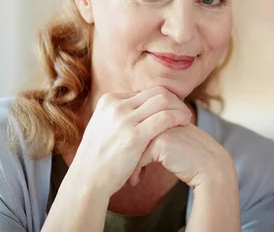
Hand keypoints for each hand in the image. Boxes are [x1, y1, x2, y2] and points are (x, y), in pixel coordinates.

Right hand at [71, 86, 191, 196]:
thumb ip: (121, 114)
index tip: (173, 109)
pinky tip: (185, 123)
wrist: (87, 181)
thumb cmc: (99, 158)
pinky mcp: (134, 136)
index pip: (145, 91)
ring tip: (187, 118)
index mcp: (109, 101)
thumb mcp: (104, 126)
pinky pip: (165, 117)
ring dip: (180, 108)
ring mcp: (124, 120)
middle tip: (184, 111)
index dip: (163, 100)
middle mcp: (116, 106)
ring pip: (164, 101)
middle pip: (157, 92)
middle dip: (175, 100)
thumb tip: (142, 106)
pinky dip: (179, 117)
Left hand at [130, 121, 240, 231]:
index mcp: (165, 111)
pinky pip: (138, 156)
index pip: (138, 123)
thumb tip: (134, 141)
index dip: (131, 142)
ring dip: (128, 162)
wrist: (211, 166)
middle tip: (125, 169)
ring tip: (130, 177)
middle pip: (131, 133)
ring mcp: (161, 126)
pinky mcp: (161, 141)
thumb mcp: (174, 138)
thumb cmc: (191, 156)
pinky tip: (136, 181)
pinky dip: (135, 171)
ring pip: (132, 144)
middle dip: (126, 153)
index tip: (128, 159)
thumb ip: (158, 132)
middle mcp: (162, 115)